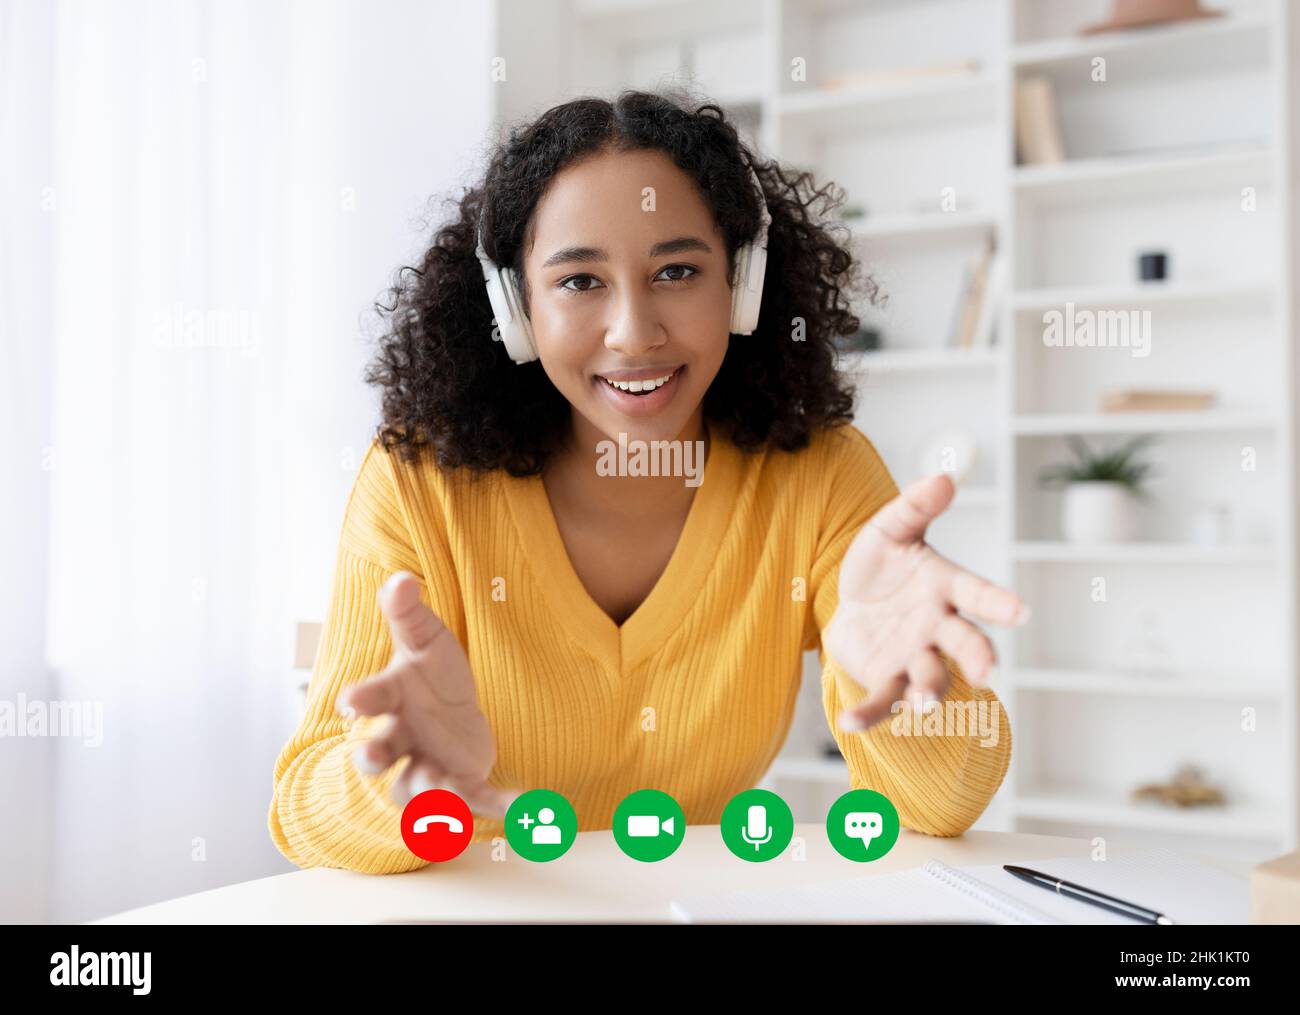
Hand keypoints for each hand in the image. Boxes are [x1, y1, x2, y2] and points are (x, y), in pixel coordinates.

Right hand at [336, 571, 519, 814]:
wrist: (453, 713)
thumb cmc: (430, 675)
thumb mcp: (425, 639)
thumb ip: (409, 612)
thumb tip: (400, 578)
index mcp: (391, 700)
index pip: (371, 698)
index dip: (360, 699)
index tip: (350, 700)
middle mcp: (401, 739)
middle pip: (378, 752)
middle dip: (372, 755)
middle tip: (371, 756)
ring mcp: (428, 765)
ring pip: (417, 785)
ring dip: (427, 790)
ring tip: (439, 789)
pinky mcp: (461, 784)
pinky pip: (477, 799)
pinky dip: (498, 805)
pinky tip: (523, 805)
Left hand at [823, 473, 1029, 732]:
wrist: (851, 603)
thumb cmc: (882, 565)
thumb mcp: (888, 531)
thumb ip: (914, 508)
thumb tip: (944, 476)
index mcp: (944, 587)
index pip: (976, 592)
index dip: (997, 601)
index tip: (1020, 611)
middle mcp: (938, 627)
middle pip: (964, 643)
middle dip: (976, 656)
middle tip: (986, 670)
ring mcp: (915, 656)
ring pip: (930, 678)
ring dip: (929, 692)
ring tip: (924, 705)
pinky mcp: (887, 678)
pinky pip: (883, 700)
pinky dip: (870, 714)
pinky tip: (850, 723)